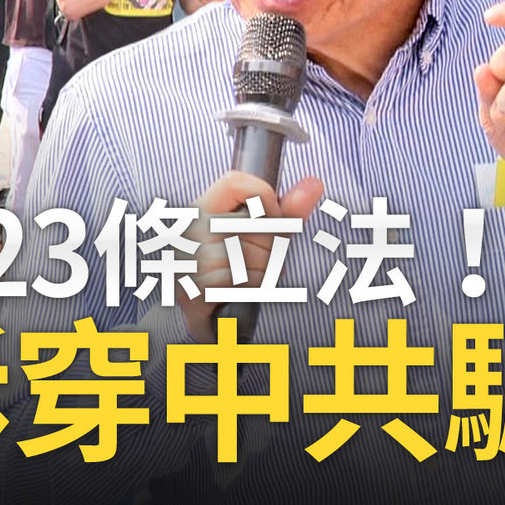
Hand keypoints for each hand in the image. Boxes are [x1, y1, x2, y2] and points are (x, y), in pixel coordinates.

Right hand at [179, 171, 323, 342]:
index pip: (235, 182)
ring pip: (254, 254)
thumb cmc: (235, 273)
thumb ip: (286, 211)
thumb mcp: (260, 238)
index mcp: (201, 209)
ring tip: (254, 278)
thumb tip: (315, 182)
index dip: (265, 198)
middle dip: (273, 247)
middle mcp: (190, 230)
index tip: (272, 219)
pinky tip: (245, 292)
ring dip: (266, 271)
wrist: (210, 323)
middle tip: (260, 261)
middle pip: (255, 223)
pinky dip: (256, 287)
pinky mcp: (194, 289)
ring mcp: (189, 259)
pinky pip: (245, 279)